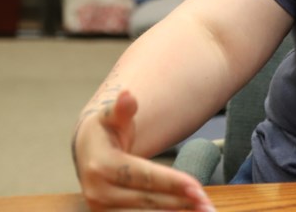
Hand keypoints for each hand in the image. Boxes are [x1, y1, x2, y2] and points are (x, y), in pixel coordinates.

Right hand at [73, 89, 214, 210]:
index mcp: (101, 165)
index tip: (197, 187)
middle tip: (208, 205)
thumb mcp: (113, 116)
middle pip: (147, 200)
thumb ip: (122, 109)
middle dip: (180, 202)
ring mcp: (100, 208)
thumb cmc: (107, 130)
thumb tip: (127, 95)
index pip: (143, 176)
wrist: (88, 152)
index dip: (171, 182)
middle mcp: (98, 192)